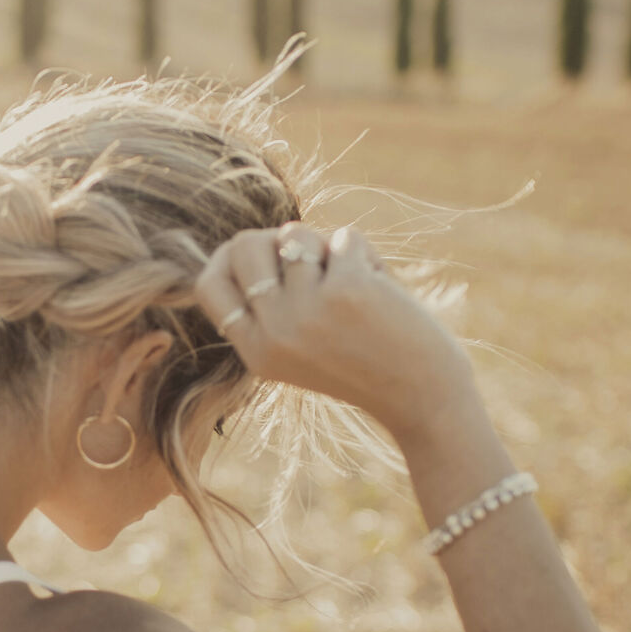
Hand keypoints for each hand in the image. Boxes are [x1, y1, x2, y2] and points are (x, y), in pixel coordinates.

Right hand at [196, 222, 474, 442]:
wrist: (422, 397)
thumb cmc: (366, 363)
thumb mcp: (301, 346)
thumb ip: (273, 304)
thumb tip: (266, 237)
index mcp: (255, 351)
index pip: (208, 284)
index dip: (230, 257)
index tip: (264, 254)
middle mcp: (272, 333)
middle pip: (243, 245)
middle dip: (278, 238)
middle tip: (314, 259)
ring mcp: (306, 312)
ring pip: (294, 234)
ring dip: (328, 246)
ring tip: (354, 278)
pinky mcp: (346, 291)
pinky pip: (343, 237)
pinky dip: (365, 253)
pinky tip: (381, 286)